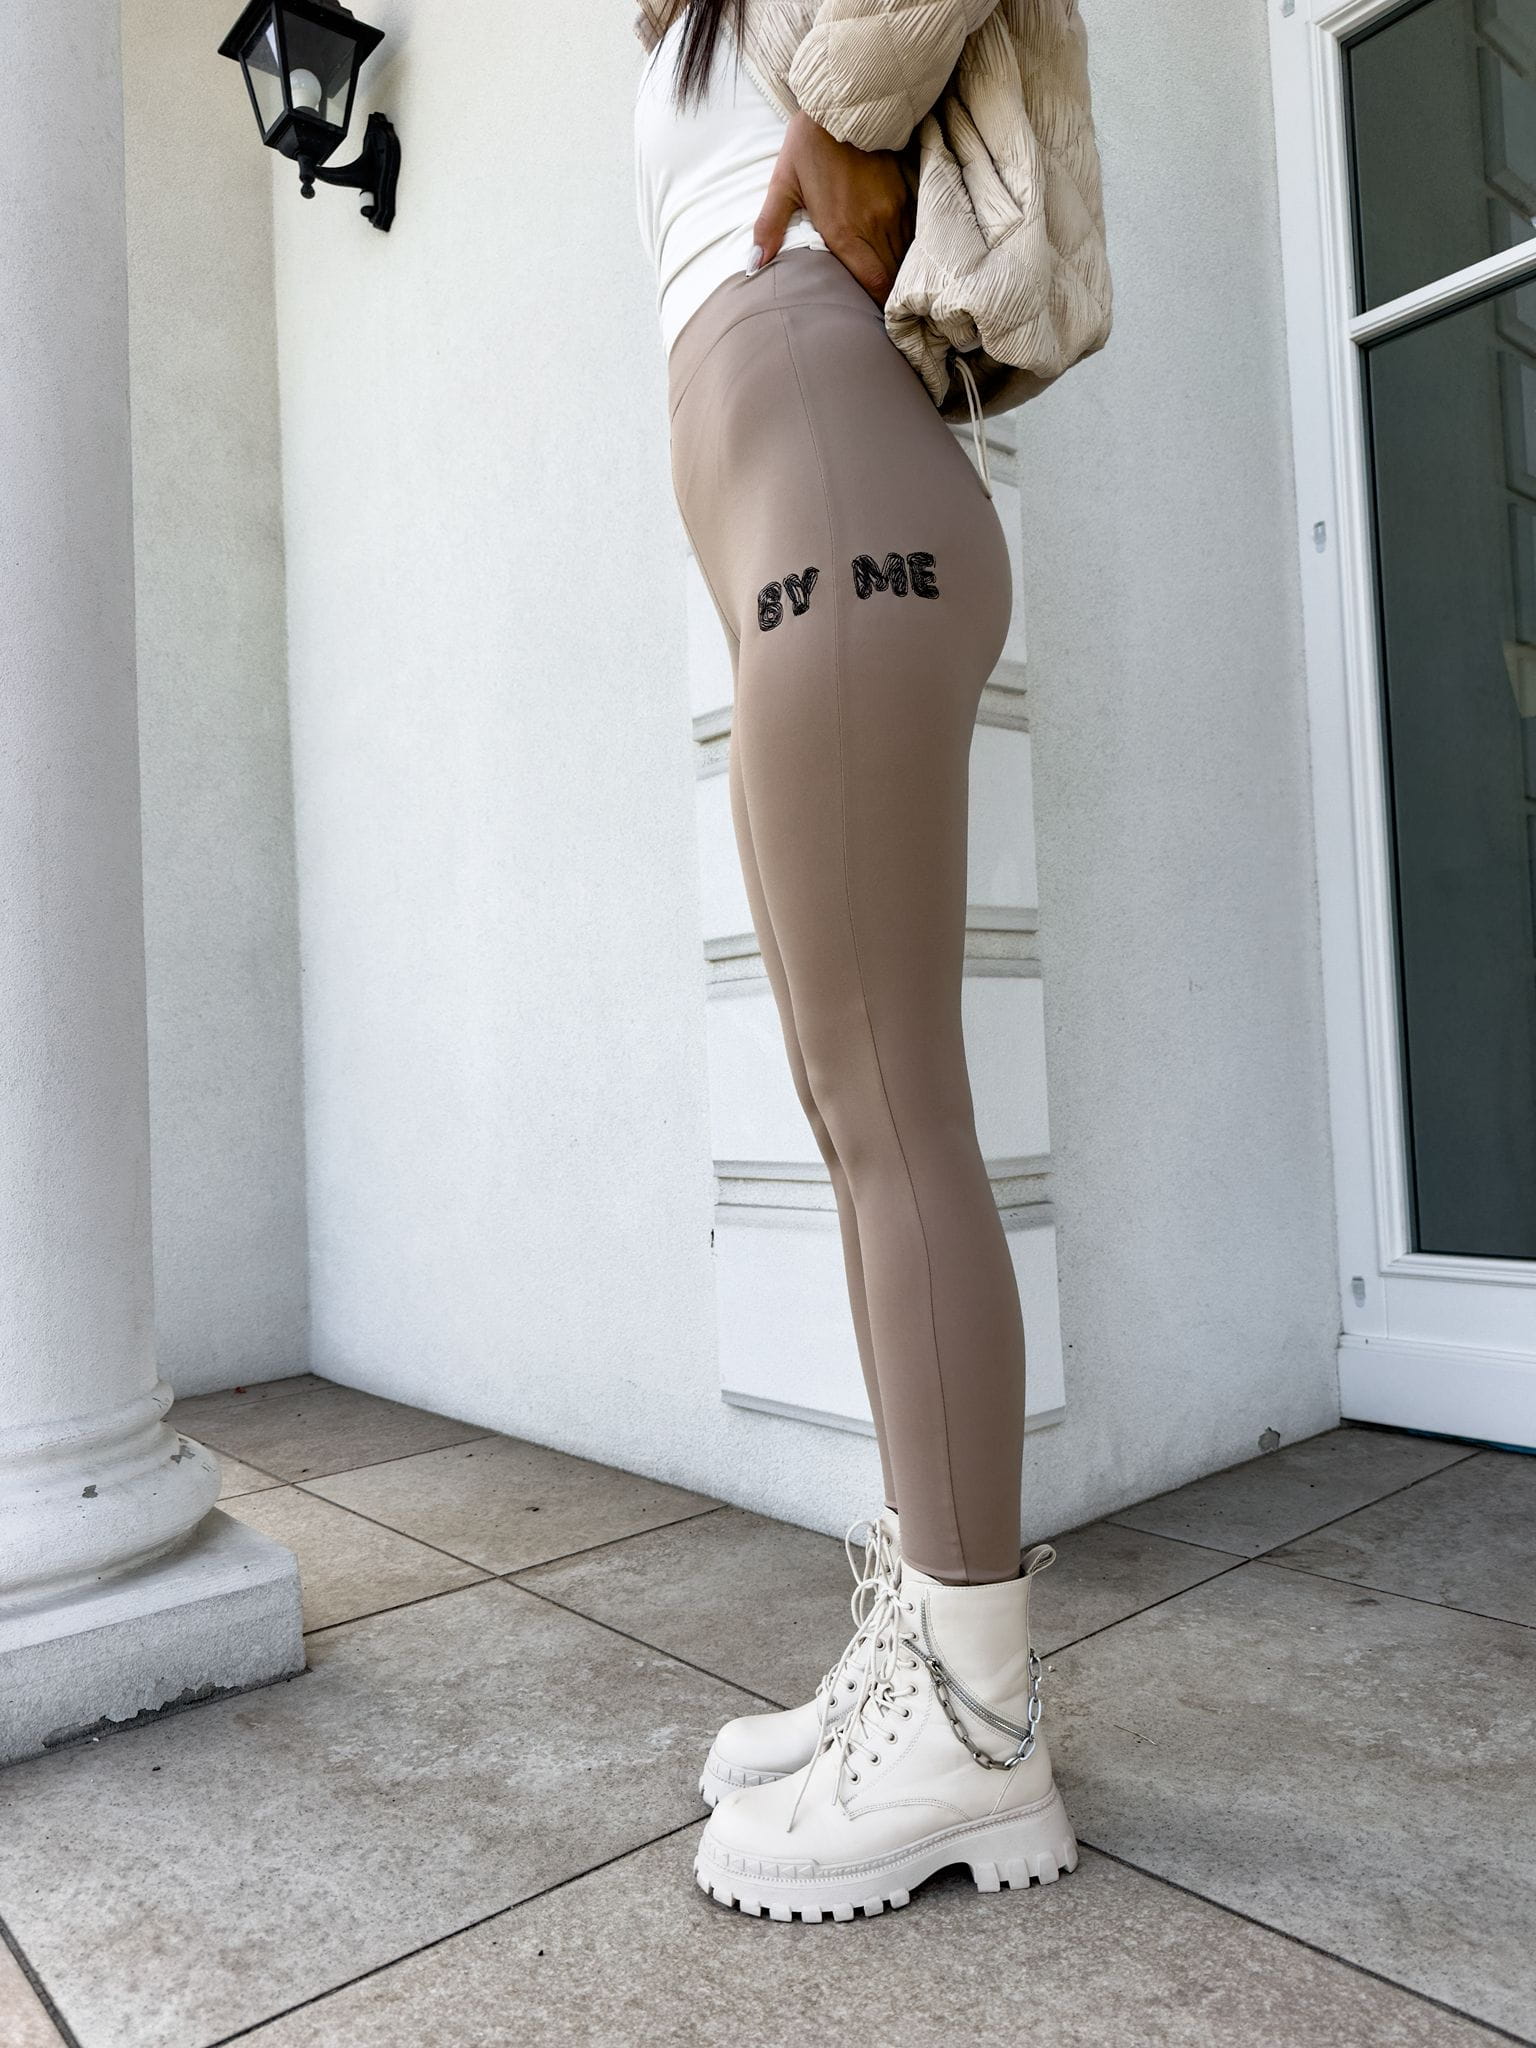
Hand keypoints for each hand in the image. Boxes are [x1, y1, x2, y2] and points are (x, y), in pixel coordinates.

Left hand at [752, 112, 913, 305]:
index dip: (877, 306)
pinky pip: (911, 233)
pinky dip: (907, 251)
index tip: (876, 319)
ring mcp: (892, 209)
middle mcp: (873, 225)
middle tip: (886, 313)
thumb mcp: (782, 184)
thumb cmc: (808, 144)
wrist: (843, 104)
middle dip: (890, 297)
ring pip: (905, 256)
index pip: (873, 283)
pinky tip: (901, 258)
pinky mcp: (904, 193)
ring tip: (897, 293)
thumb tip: (752, 265)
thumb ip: (769, 227)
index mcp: (843, 230)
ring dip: (900, 275)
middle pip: (892, 276)